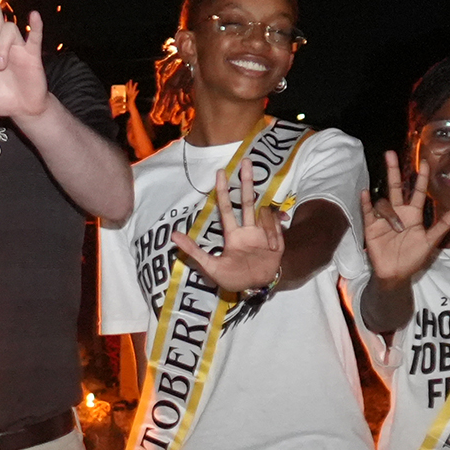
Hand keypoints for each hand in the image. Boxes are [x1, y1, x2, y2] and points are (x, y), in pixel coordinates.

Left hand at [174, 171, 289, 294]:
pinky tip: (274, 248)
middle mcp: (248, 229)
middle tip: (245, 161)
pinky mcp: (277, 239)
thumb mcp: (210, 267)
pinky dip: (275, 234)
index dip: (223, 191)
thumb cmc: (233, 279)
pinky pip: (276, 227)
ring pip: (264, 213)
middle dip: (246, 181)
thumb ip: (194, 251)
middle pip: (246, 200)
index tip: (220, 173)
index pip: (226, 208)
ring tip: (268, 247)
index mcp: (232, 235)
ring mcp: (263, 233)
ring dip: (268, 226)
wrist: (257, 288)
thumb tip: (172, 235)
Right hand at [355, 152, 449, 287]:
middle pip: (396, 187)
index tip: (424, 161)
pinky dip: (366, 202)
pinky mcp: (371, 226)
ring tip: (395, 229)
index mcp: (413, 214)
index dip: (421, 177)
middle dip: (393, 170)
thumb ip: (442, 226)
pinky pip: (367, 211)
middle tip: (390, 153)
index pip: (417, 191)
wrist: (395, 274)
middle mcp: (398, 212)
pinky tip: (365, 193)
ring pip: (384, 203)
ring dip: (390, 214)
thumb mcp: (430, 242)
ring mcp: (383, 218)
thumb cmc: (413, 258)